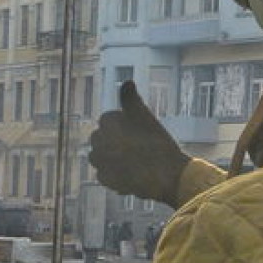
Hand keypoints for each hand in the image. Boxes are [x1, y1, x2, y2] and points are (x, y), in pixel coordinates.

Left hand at [88, 80, 190, 207]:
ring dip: (111, 155)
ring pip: (101, 155)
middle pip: (102, 137)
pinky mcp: (105, 180)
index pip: (108, 119)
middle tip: (136, 145)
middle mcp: (97, 143)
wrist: (164, 175)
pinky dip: (115, 172)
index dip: (124, 124)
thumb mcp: (145, 116)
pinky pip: (106, 173)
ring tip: (131, 158)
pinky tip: (131, 172)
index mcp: (105, 124)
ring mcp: (99, 163)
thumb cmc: (156, 143)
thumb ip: (131, 99)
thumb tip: (126, 82)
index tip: (138, 131)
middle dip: (114, 139)